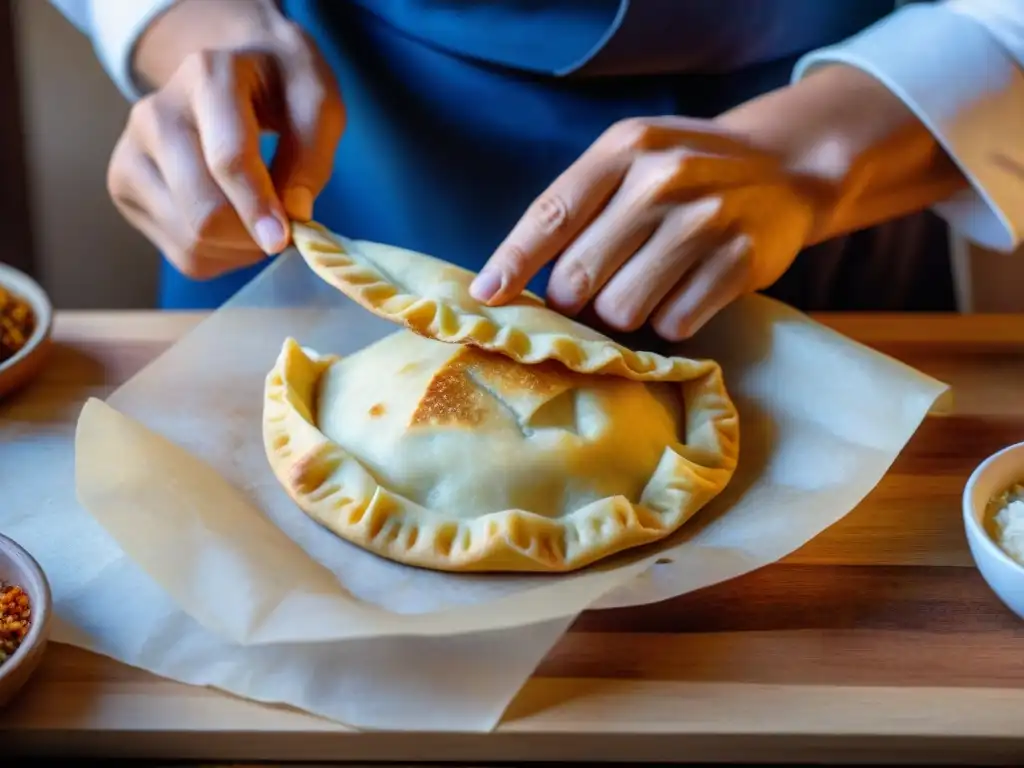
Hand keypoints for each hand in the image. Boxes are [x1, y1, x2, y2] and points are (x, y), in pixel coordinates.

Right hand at [106, 4, 343, 279]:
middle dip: (253, 236)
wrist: (232, 71)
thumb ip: (312, 156)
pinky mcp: (125, 190)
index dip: (258, 207)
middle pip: (203, 212)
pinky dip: (221, 255)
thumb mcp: (319, 104)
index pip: (227, 160)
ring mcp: (131, 153)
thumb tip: (293, 214)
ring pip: (191, 241)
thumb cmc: (281, 89)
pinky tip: (236, 227)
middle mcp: (155, 114)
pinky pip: (182, 254)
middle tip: (285, 229)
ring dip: (240, 249)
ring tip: (261, 222)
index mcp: (207, 78)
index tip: (284, 240)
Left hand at [471, 116, 820, 339]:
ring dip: (622, 314)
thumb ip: (578, 205)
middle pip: (579, 278)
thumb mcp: (631, 159)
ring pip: (622, 310)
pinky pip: (674, 323)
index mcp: (623, 149)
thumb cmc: (686, 171)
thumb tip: (512, 279)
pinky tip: (684, 293)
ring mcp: (704, 220)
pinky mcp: (739, 262)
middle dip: (573, 300)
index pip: (551, 215)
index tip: (486, 296)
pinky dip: (669, 321)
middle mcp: (661, 179)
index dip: (512, 262)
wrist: (787, 167)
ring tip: (644, 288)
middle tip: (591, 294)